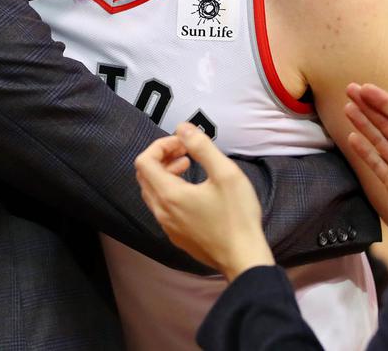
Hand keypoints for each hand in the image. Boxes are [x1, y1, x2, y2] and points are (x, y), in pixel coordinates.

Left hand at [134, 123, 275, 279]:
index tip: (182, 143)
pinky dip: (170, 191)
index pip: (144, 162)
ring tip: (188, 165)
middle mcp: (162, 212)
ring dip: (165, 173)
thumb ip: (201, 147)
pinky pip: (162, 208)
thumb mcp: (226, 173)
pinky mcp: (177, 236)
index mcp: (169, 195)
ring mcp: (168, 227)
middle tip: (185, 151)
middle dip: (161, 157)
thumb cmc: (237, 217)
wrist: (244, 259)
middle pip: (144, 176)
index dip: (160, 146)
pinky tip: (193, 190)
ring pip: (152, 192)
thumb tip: (183, 129)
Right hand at [344, 83, 387, 233]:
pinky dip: (363, 150)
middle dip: (369, 106)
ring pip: (378, 139)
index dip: (383, 101)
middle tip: (350, 90)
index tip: (365, 89)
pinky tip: (352, 137)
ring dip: (363, 123)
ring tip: (347, 108)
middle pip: (387, 123)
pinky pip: (375, 163)